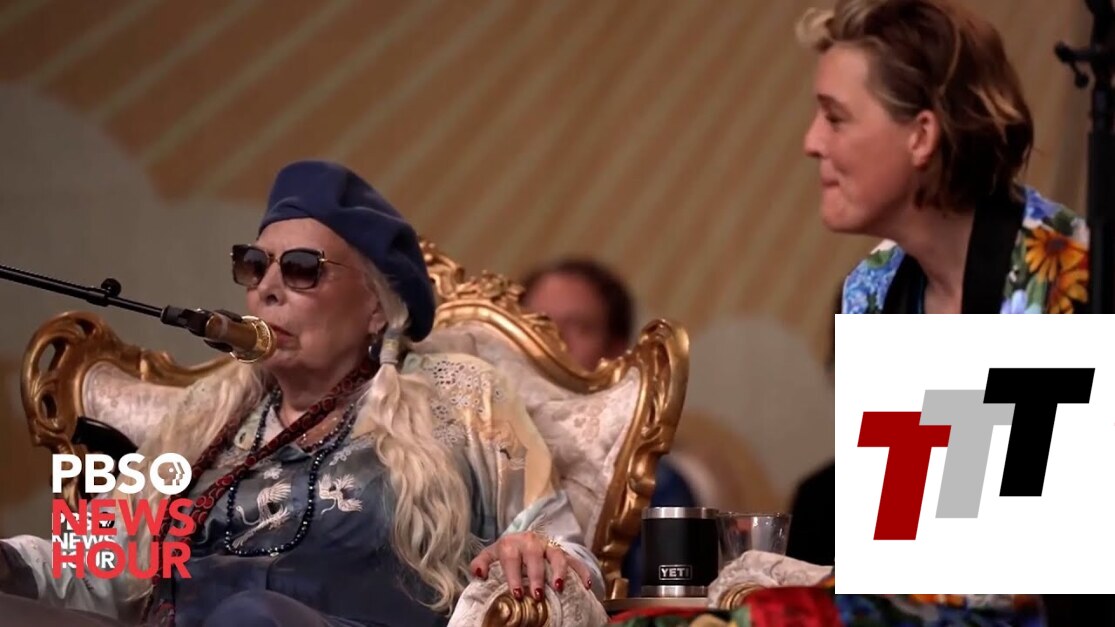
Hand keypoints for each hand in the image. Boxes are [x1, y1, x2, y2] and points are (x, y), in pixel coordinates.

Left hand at [470, 531, 592, 601]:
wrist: (521, 540)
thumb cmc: (505, 553)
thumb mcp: (491, 556)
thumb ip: (481, 563)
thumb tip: (478, 574)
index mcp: (511, 543)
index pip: (511, 557)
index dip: (514, 575)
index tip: (517, 593)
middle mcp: (531, 542)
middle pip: (534, 556)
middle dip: (536, 576)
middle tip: (537, 594)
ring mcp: (548, 546)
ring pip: (556, 554)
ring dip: (559, 571)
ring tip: (559, 587)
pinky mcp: (563, 552)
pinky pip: (575, 560)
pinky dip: (582, 571)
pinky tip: (587, 585)